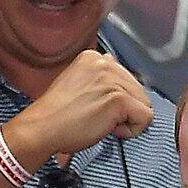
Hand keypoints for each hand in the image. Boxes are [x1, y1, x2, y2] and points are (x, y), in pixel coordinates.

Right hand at [9, 50, 153, 157]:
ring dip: (125, 120)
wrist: (41, 128)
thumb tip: (118, 84)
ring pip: (144, 105)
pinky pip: (145, 118)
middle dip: (122, 109)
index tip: (94, 107)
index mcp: (93, 57)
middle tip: (95, 117)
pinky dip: (131, 130)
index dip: (114, 98)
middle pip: (139, 90)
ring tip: (99, 122)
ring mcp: (113, 80)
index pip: (125, 78)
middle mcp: (105, 63)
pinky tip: (108, 128)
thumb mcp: (75, 83)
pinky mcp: (120, 99)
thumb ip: (97, 79)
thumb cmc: (55, 114)